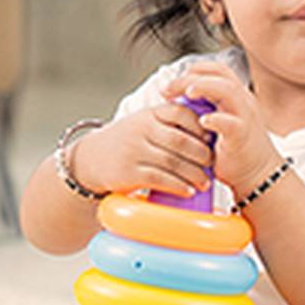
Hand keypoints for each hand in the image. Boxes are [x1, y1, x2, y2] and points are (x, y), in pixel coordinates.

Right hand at [70, 101, 214, 198]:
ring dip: (194, 174)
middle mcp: (141, 129)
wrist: (91, 159)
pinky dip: (178, 185)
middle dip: (202, 154)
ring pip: (173, 162)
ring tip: (205, 182)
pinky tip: (188, 190)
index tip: (211, 139)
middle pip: (181, 141)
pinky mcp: (129, 172)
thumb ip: (169, 123)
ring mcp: (134, 150)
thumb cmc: (127, 142)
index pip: (181, 114)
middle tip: (213, 164)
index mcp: (149, 114)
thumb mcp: (144, 123)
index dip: (200, 127)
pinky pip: (160, 179)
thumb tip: (209, 134)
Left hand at [163, 61, 281, 193]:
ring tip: (186, 94)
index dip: (193, 70)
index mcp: (236, 96)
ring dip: (204, 87)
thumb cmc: (235, 150)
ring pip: (228, 90)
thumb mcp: (220, 122)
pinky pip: (231, 123)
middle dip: (189, 77)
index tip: (173, 84)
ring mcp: (244, 117)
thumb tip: (178, 100)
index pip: (216, 70)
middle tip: (168, 90)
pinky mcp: (242, 136)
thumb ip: (206, 109)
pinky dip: (216, 119)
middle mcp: (242, 102)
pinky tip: (202, 121)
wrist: (260, 175)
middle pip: (219, 74)